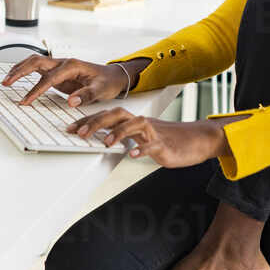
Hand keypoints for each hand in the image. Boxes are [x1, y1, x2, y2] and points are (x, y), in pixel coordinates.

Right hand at [1, 55, 131, 106]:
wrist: (113, 76)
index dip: (36, 90)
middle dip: (19, 71)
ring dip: (19, 69)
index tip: (26, 101)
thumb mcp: (101, 90)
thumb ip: (86, 95)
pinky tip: (16, 77)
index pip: (49, 78)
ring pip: (34, 62)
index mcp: (72, 65)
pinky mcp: (57, 72)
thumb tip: (72, 101)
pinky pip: (37, 69)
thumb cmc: (107, 82)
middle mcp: (63, 63)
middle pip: (35, 62)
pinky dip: (25, 72)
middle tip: (6, 82)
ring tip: (6, 80)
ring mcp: (59, 66)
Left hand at [67, 110, 232, 166]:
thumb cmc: (170, 139)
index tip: (71, 128)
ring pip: (134, 124)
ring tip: (105, 143)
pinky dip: (142, 149)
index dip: (89, 120)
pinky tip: (132, 155)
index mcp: (135, 121)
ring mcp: (154, 132)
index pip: (108, 115)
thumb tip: (104, 138)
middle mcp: (142, 123)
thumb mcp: (143, 137)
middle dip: (96, 122)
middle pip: (117, 114)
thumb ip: (126, 136)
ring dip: (118, 132)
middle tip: (80, 133)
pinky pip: (152, 145)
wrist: (198, 140)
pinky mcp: (165, 144)